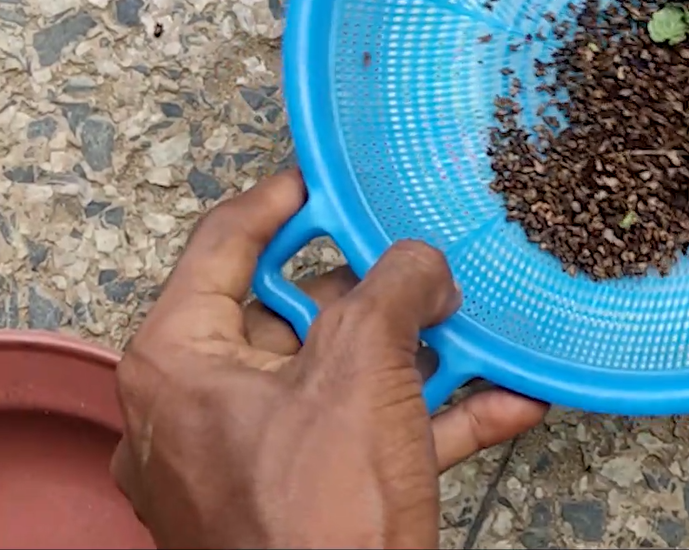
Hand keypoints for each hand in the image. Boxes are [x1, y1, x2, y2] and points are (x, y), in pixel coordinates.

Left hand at [111, 170, 546, 547]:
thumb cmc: (316, 521)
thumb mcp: (365, 368)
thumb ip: (396, 287)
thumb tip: (420, 266)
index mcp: (179, 362)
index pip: (224, 244)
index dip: (286, 200)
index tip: (332, 179)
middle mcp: (198, 410)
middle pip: (296, 316)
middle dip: (381, 297)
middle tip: (430, 273)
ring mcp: (247, 463)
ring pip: (341, 381)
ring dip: (422, 361)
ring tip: (479, 335)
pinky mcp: (297, 503)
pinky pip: (365, 441)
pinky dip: (428, 421)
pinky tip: (502, 403)